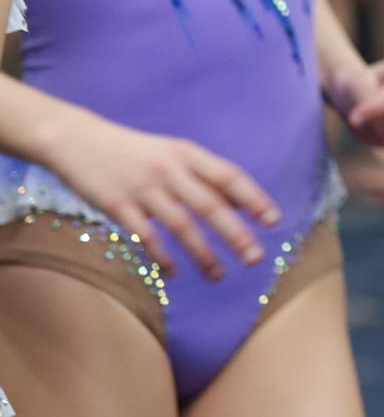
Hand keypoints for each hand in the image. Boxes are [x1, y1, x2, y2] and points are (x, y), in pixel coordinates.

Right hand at [39, 109, 278, 279]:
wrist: (78, 140)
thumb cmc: (134, 151)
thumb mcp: (173, 153)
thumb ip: (205, 176)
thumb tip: (241, 203)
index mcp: (187, 154)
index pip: (229, 176)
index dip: (253, 198)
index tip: (273, 220)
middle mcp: (169, 170)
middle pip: (210, 205)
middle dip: (235, 233)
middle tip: (255, 258)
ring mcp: (143, 188)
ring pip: (180, 225)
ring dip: (202, 253)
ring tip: (219, 276)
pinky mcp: (117, 205)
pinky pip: (146, 236)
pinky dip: (162, 256)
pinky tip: (174, 274)